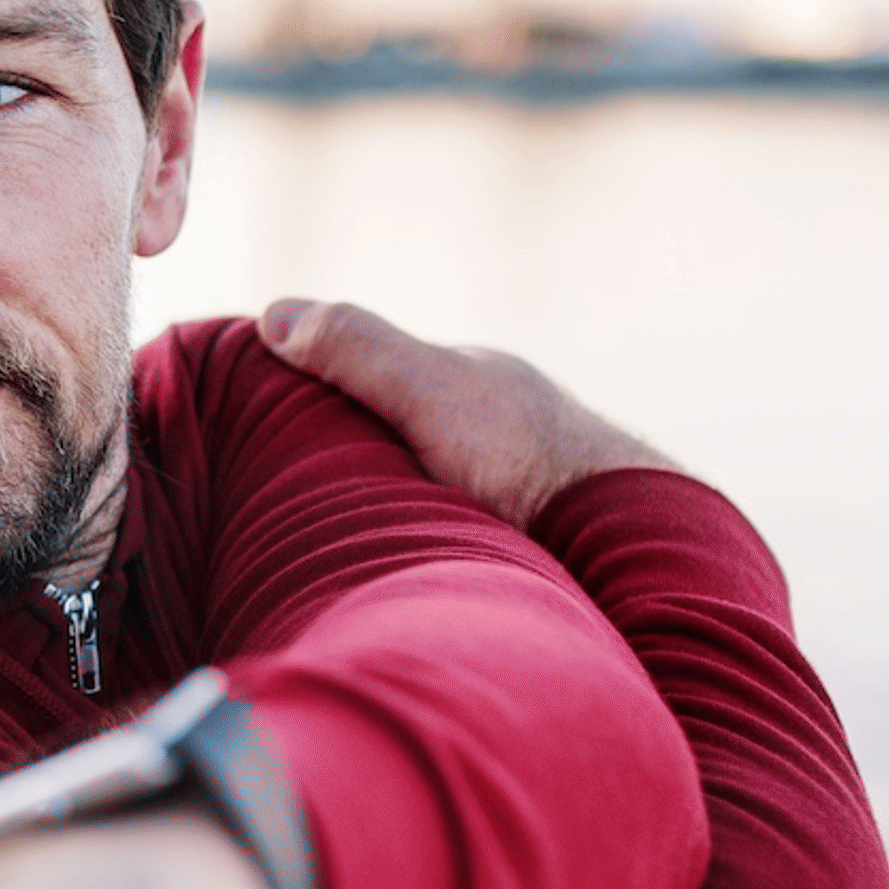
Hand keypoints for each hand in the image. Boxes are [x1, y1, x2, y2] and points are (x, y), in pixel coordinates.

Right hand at [257, 298, 684, 526]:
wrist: (626, 544)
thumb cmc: (527, 458)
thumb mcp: (428, 388)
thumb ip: (357, 351)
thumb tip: (276, 315)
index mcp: (471, 385)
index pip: (380, 376)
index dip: (321, 394)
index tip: (262, 424)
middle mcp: (496, 432)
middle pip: (403, 435)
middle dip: (353, 457)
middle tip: (287, 498)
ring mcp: (515, 492)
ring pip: (429, 492)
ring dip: (387, 513)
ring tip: (332, 546)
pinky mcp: (529, 554)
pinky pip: (457, 541)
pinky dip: (423, 549)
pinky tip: (399, 573)